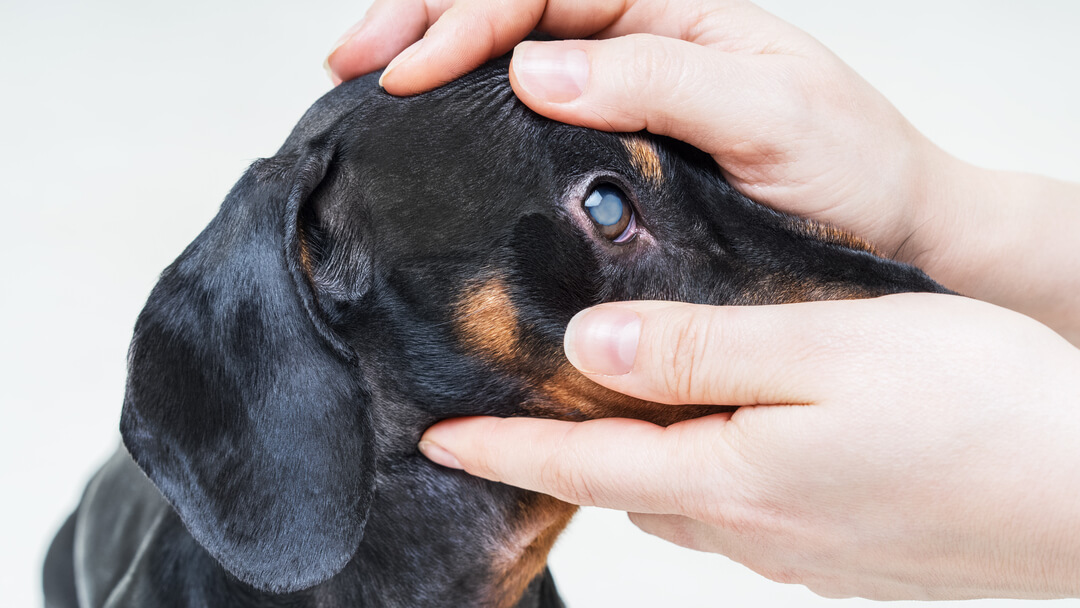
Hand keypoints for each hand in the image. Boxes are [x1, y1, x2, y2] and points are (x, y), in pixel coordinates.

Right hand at [326, 0, 942, 260]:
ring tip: (367, 80)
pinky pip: (532, 122)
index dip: (467, 19)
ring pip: (511, 58)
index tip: (406, 69)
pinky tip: (433, 135)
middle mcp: (642, 46)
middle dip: (424, 18)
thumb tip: (535, 69)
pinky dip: (472, 119)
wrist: (895, 236)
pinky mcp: (619, 157)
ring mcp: (625, 100)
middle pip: (513, 7)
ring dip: (435, 57)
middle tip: (349, 59)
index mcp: (675, 13)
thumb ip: (661, 78)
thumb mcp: (771, 112)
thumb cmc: (853, 169)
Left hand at [418, 294, 1079, 598]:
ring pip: (680, 499)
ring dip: (635, 461)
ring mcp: (797, 548)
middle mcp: (752, 526)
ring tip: (617, 412)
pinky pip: (738, 509)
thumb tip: (590, 352)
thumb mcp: (826, 349)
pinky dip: (703, 471)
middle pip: (624, 488)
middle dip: (563, 455)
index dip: (502, 450)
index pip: (581, 467)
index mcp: (732, 476)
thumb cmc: (976, 411)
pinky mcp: (840, 551)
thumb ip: (699, 351)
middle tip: (522, 410)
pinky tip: (725, 436)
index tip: (438, 438)